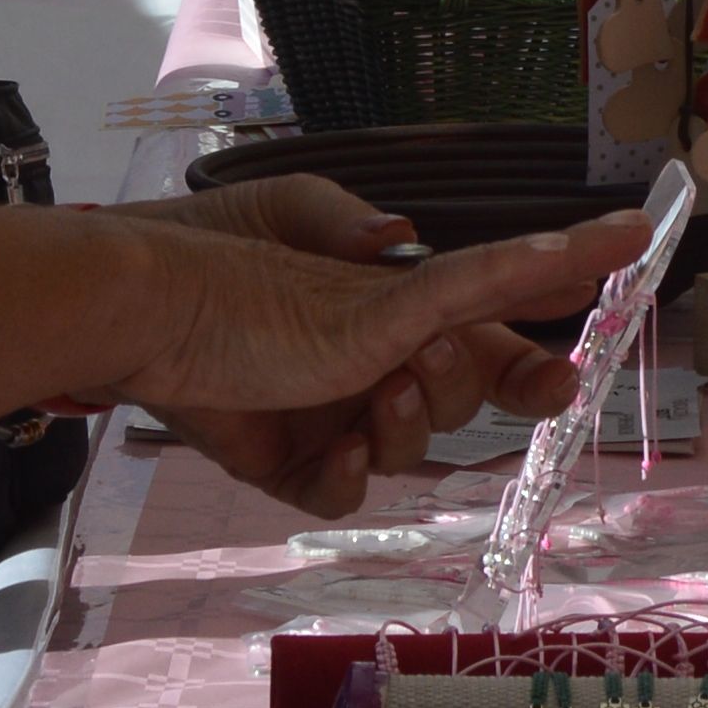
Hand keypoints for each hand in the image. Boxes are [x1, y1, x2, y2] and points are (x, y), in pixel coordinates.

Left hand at [120, 210, 621, 517]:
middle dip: (462, 382)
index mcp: (398, 310)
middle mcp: (377, 369)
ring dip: (409, 426)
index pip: (492, 341)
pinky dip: (345, 475)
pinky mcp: (287, 464)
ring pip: (409, 451)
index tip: (570, 375)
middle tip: (432, 358)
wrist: (137, 307)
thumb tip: (405, 237)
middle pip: (461, 400)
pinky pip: (339, 492)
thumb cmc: (223, 251)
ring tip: (381, 397)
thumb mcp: (304, 214)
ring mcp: (334, 420)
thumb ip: (364, 229)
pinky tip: (333, 449)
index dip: (535, 363)